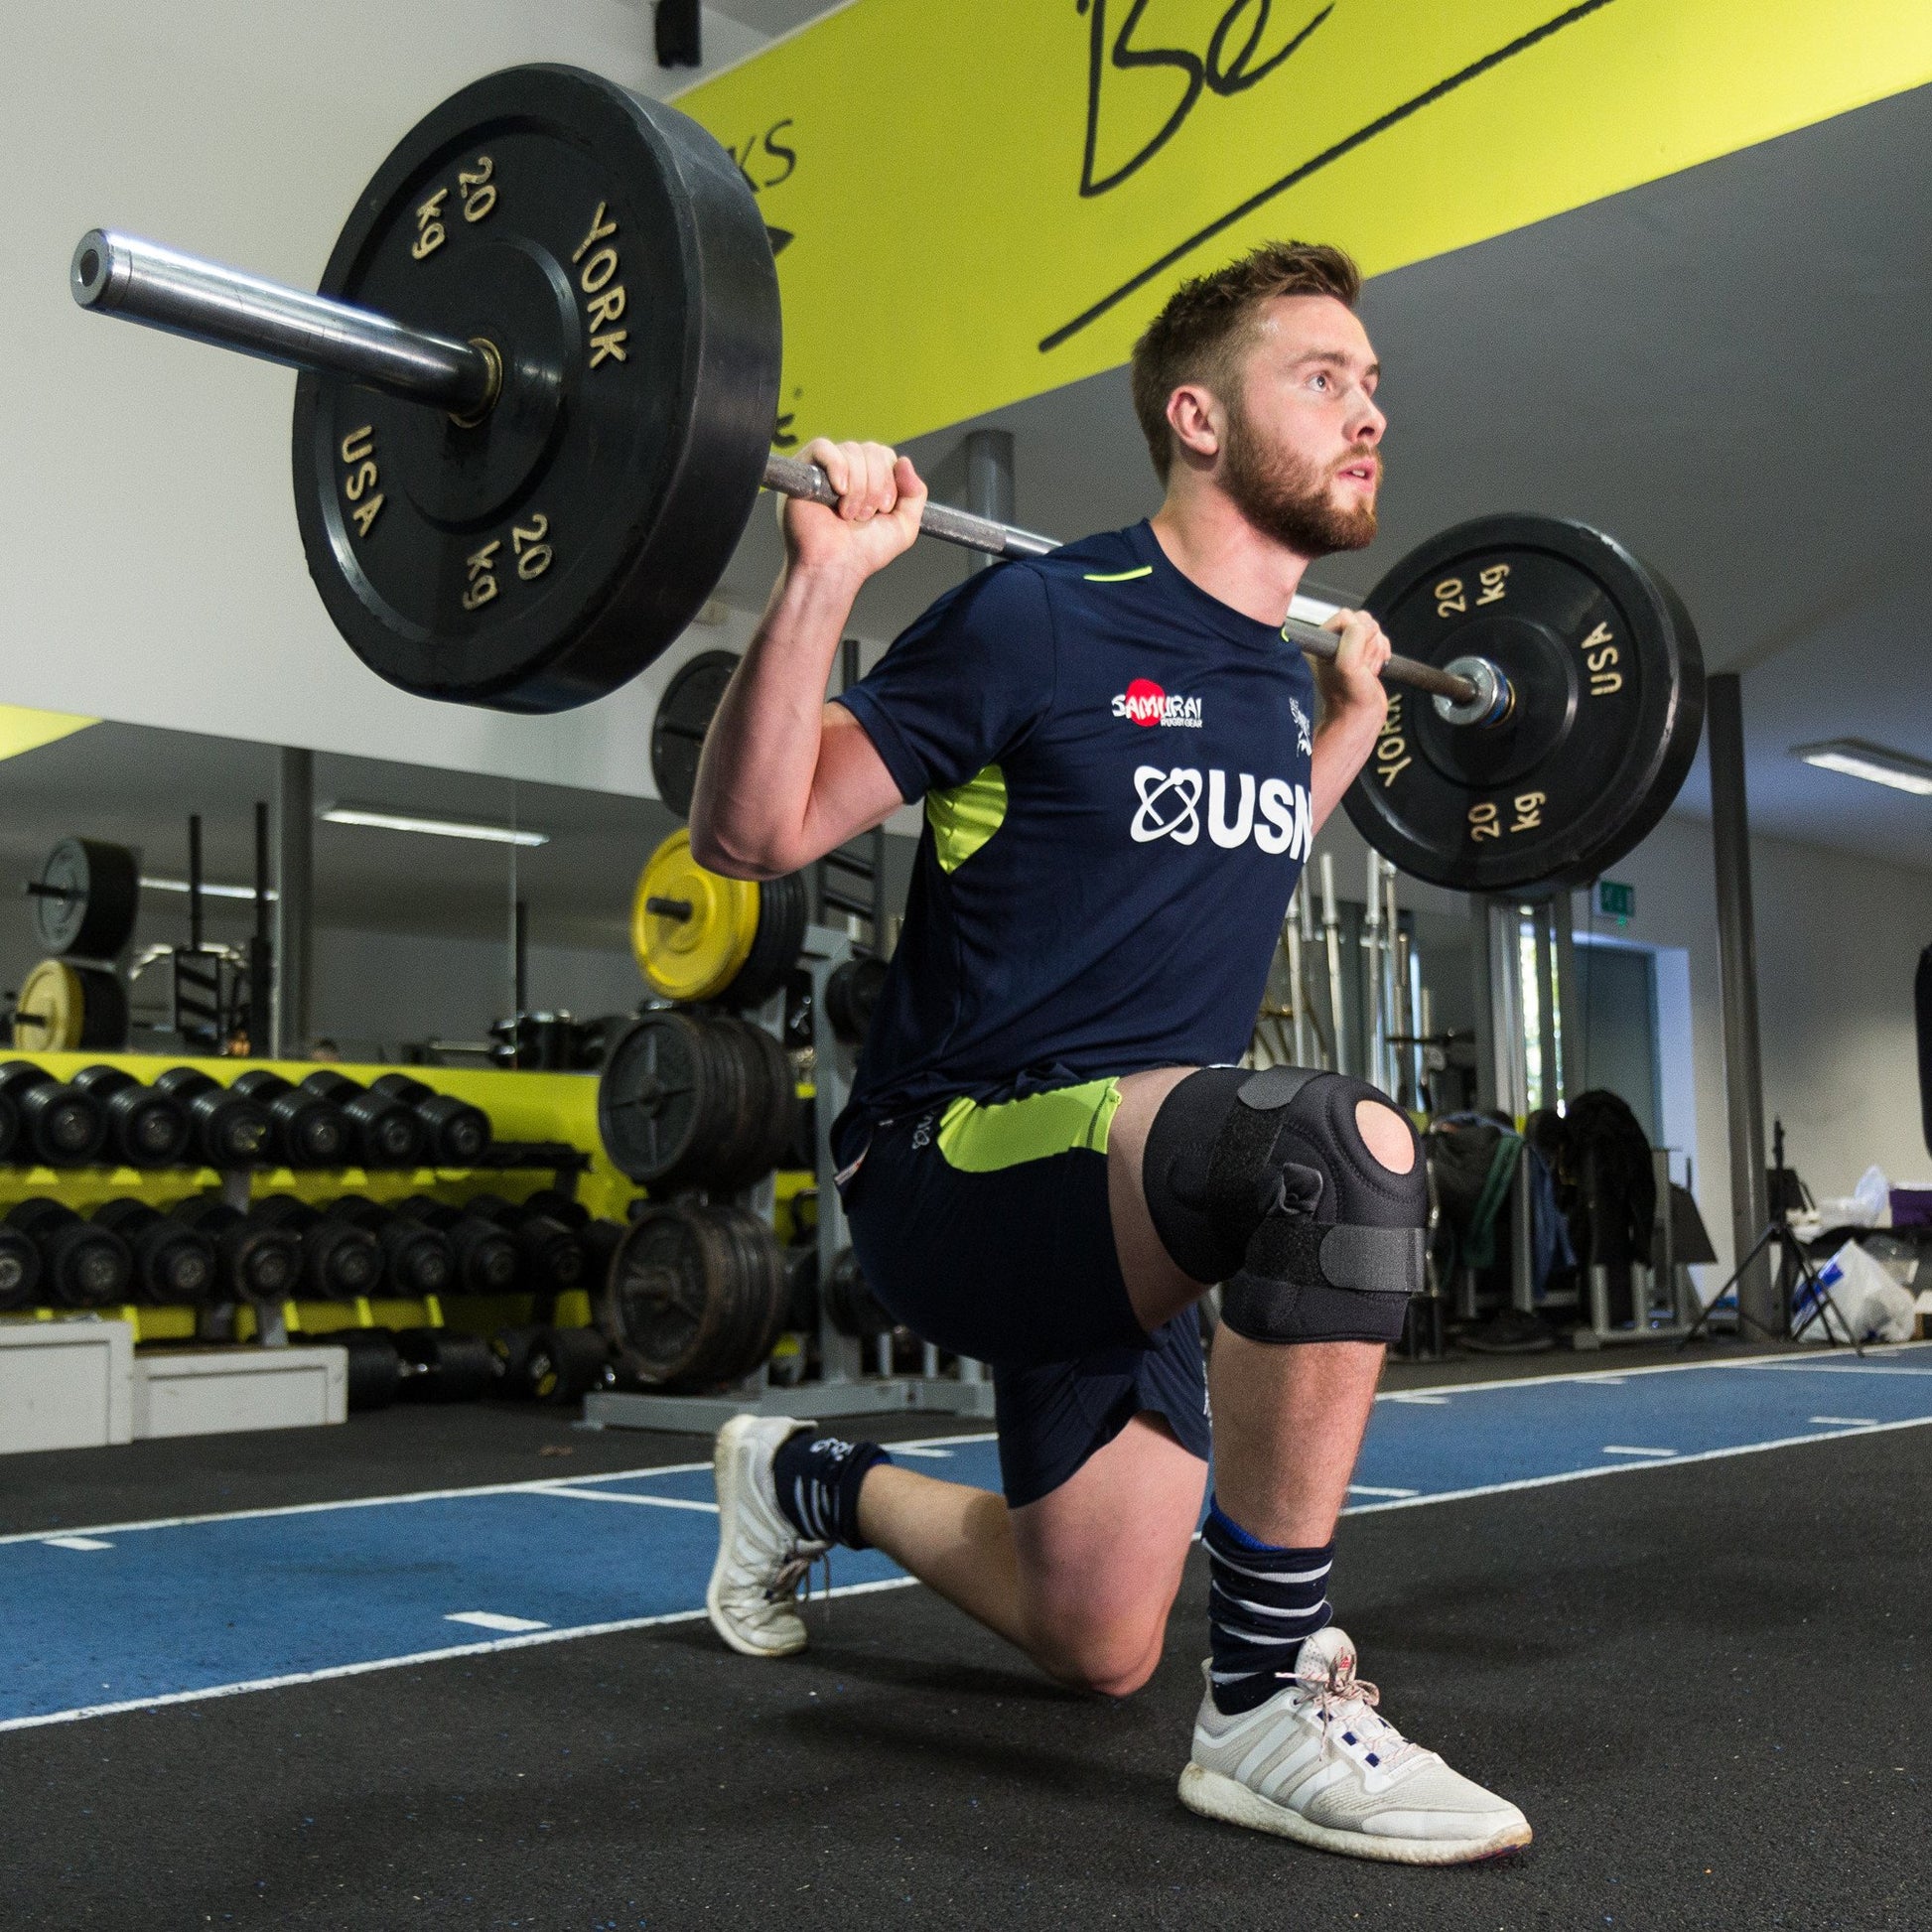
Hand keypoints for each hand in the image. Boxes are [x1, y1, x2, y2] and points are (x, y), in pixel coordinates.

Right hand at [781, 436, 927, 584]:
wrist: (835, 567)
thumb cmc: (863, 552)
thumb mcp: (904, 526)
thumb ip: (915, 494)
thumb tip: (905, 461)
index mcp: (869, 478)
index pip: (886, 455)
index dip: (889, 480)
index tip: (884, 509)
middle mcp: (848, 469)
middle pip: (872, 450)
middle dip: (875, 485)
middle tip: (864, 516)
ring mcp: (825, 468)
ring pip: (852, 451)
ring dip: (857, 487)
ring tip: (848, 514)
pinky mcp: (804, 469)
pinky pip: (824, 448)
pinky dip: (837, 467)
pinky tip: (839, 491)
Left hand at [1313, 607, 1390, 727]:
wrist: (1361, 716)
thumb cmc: (1349, 697)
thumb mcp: (1347, 666)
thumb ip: (1352, 640)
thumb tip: (1362, 625)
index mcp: (1321, 641)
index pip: (1346, 616)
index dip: (1357, 633)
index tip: (1354, 654)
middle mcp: (1334, 642)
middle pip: (1363, 621)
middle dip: (1369, 643)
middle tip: (1361, 665)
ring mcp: (1350, 647)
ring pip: (1374, 630)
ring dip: (1376, 651)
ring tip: (1366, 670)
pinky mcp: (1364, 652)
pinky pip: (1381, 640)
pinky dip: (1382, 654)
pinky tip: (1372, 670)